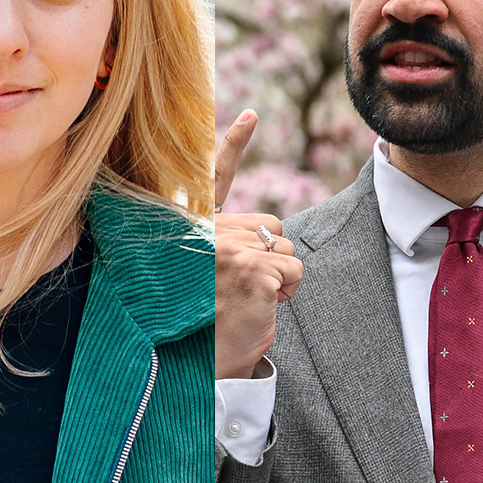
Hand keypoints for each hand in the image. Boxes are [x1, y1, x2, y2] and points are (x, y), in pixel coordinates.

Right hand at [216, 110, 302, 379]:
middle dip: (268, 256)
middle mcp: (205, 233)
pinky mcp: (253, 268)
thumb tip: (260, 240)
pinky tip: (257, 308)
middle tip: (240, 288)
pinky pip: (293, 273)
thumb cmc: (195, 328)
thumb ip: (218, 247)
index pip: (215, 177)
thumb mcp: (199, 277)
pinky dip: (284, 295)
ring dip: (278, 279)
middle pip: (269, 225)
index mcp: (191, 231)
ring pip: (285, 250)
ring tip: (245, 301)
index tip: (251, 114)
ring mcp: (229, 248)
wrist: (190, 368)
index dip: (233, 142)